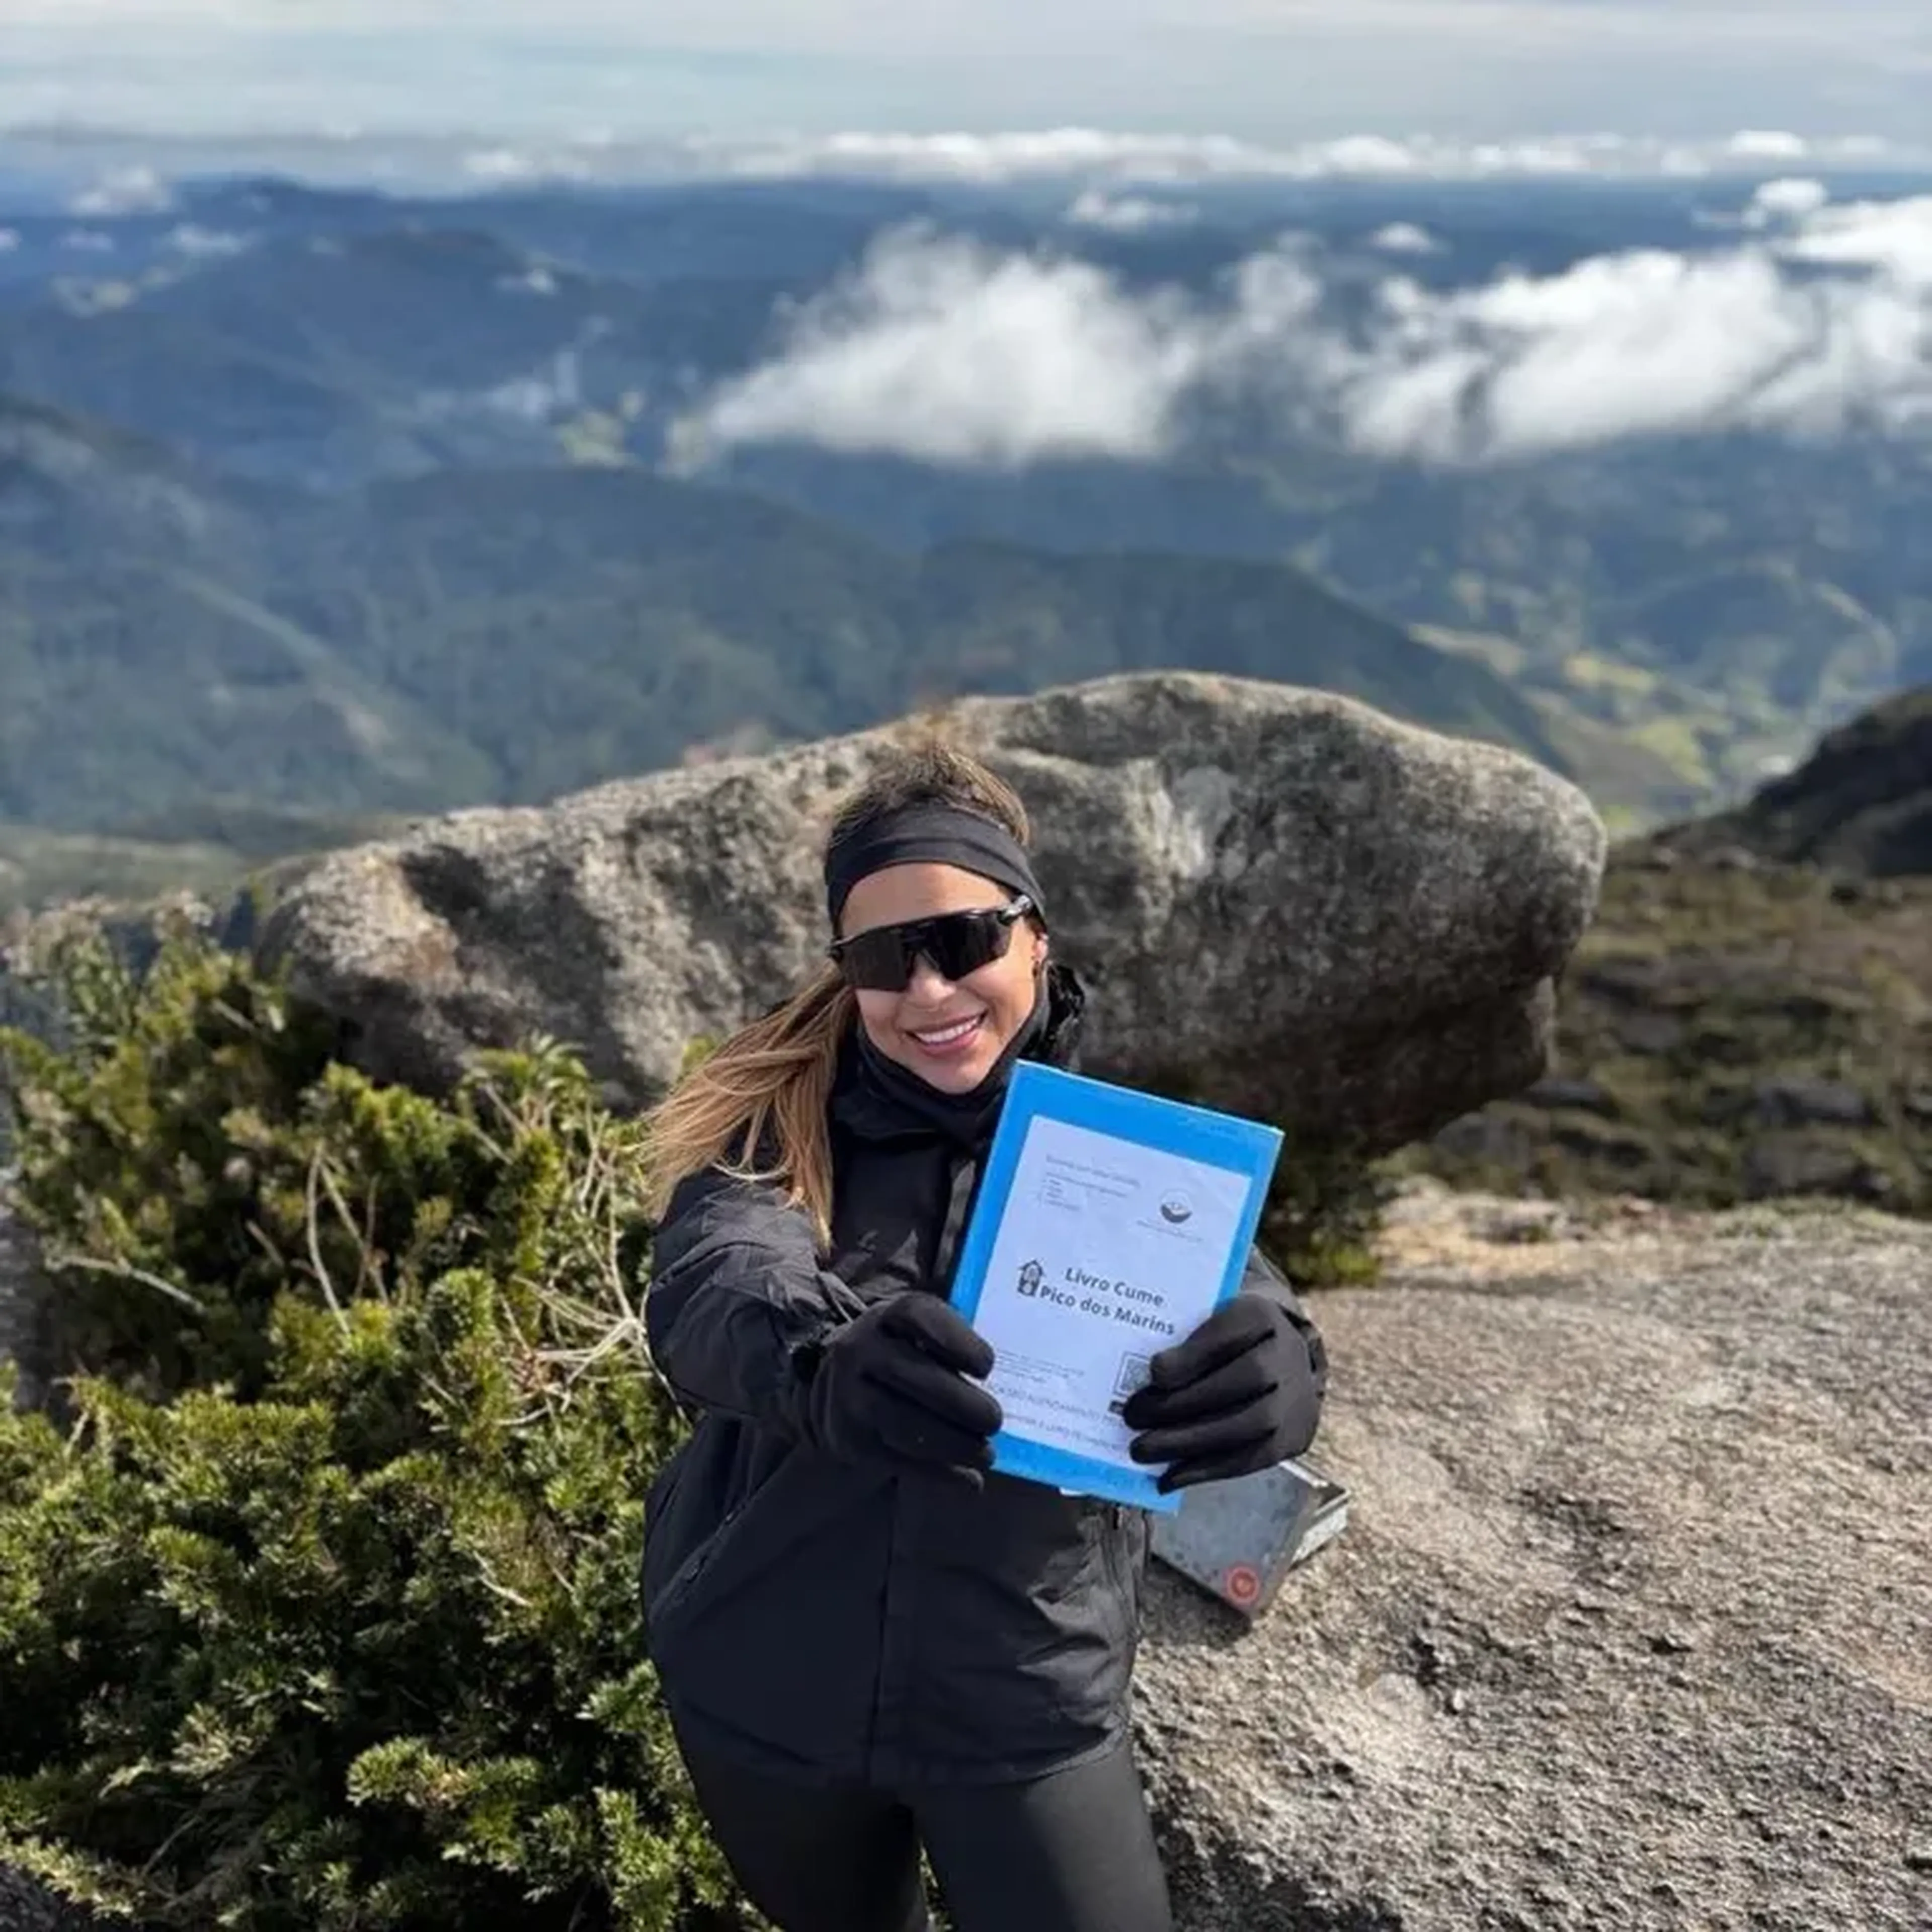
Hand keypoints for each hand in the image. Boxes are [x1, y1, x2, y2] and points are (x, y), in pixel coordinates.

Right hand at [796, 1292, 1002, 1484]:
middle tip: (995, 1421)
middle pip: (915, 1376)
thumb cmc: (906, 1358)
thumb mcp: (921, 1334)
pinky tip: (969, 1481)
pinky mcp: (850, 1440)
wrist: (840, 1391)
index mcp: (888, 1316)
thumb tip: (1021, 1362)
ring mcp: (849, 1397)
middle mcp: (860, 1350)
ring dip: (954, 1444)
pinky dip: (939, 1473)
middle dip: (963, 1404)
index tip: (987, 1366)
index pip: (917, 1314)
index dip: (956, 1339)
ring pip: (905, 1424)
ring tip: (987, 1454)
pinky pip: (898, 1460)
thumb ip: (959, 1340)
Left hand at [1122, 1291, 1319, 1492]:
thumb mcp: (1207, 1315)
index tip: (1154, 1371)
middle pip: (1244, 1380)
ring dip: (1189, 1442)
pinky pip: (1251, 1460)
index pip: (1232, 1332)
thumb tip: (1129, 1365)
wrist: (1282, 1360)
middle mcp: (1287, 1355)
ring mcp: (1295, 1401)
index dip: (1196, 1354)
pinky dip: (1204, 1470)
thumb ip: (1177, 1331)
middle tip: (1133, 1416)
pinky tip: (1166, 1477)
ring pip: (1248, 1425)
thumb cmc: (1224, 1338)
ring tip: (1141, 1450)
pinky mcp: (1291, 1440)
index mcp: (1260, 1314)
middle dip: (1184, 1403)